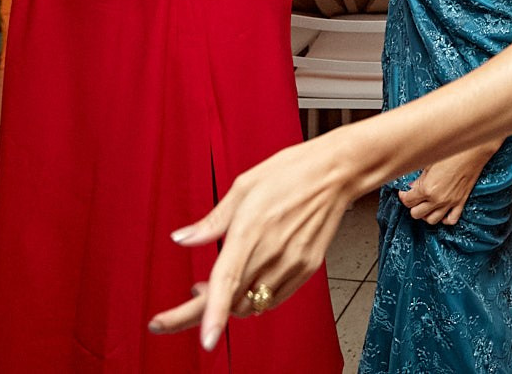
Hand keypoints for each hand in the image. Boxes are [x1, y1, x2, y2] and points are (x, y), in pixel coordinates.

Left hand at [151, 133, 356, 350]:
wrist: (336, 172)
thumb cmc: (290, 172)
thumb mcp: (243, 186)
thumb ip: (212, 221)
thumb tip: (181, 239)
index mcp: (250, 229)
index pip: (226, 281)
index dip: (213, 314)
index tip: (206, 340)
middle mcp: (272, 252)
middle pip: (232, 301)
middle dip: (200, 313)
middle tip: (174, 313)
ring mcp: (292, 263)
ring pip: (251, 304)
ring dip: (228, 303)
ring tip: (214, 286)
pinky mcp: (307, 268)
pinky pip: (273, 298)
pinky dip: (254, 298)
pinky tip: (245, 281)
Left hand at [397, 142, 496, 225]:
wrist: (472, 151)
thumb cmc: (452, 153)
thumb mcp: (429, 164)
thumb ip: (419, 179)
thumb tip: (412, 187)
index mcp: (427, 188)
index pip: (407, 201)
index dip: (403, 196)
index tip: (404, 192)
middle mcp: (437, 199)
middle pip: (416, 214)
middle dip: (412, 206)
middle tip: (414, 197)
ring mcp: (450, 203)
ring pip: (431, 220)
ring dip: (426, 214)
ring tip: (426, 205)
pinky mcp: (461, 202)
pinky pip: (451, 220)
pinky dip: (444, 219)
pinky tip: (441, 211)